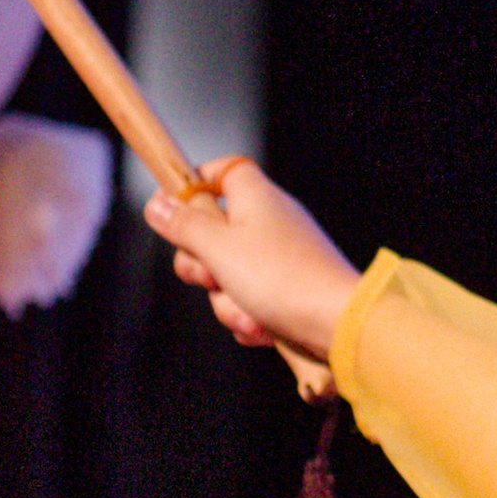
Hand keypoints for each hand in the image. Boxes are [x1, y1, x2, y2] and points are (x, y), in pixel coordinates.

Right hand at [145, 159, 359, 361]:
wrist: (339, 326)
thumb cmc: (282, 279)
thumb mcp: (218, 247)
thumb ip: (183, 224)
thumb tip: (156, 203)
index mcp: (256, 197)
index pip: (222, 170)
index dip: (196, 184)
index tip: (178, 207)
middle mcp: (270, 223)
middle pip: (211, 232)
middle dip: (201, 265)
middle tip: (213, 275)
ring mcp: (279, 259)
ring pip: (226, 275)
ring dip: (227, 301)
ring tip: (248, 311)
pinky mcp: (286, 292)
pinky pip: (248, 301)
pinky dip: (249, 317)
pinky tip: (263, 327)